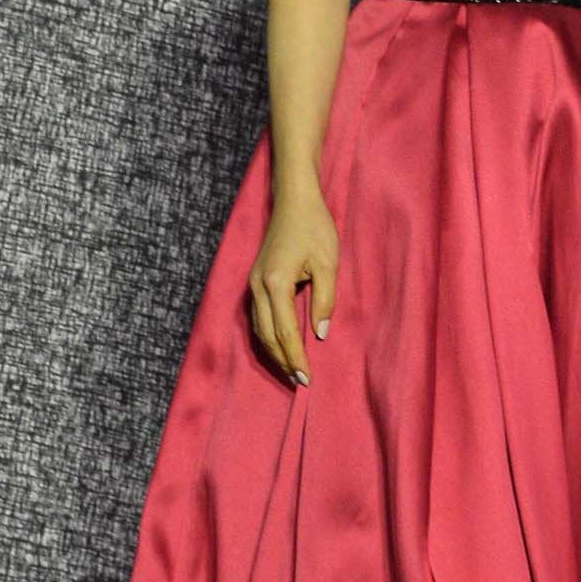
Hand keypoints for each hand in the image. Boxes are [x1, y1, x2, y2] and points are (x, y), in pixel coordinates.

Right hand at [249, 189, 339, 386]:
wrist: (294, 200)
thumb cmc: (315, 227)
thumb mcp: (327, 263)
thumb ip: (324, 299)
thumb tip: (320, 333)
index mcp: (275, 283)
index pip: (284, 332)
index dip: (295, 357)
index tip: (307, 378)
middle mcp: (258, 286)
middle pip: (266, 335)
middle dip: (282, 361)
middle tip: (300, 381)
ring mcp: (253, 283)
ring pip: (258, 328)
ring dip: (273, 352)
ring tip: (291, 369)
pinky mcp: (255, 280)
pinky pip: (258, 317)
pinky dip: (268, 336)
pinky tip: (280, 346)